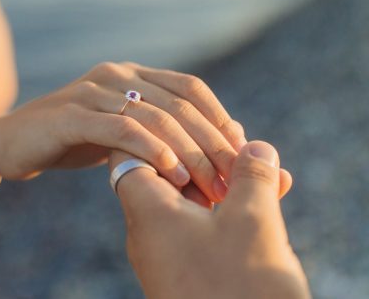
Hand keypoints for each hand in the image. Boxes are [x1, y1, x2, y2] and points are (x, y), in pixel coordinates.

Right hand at [0, 62, 245, 201]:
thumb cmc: (68, 142)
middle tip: (232, 180)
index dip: (220, 119)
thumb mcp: (118, 134)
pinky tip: (170, 174)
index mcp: (130, 73)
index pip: (190, 88)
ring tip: (207, 184)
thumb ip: (159, 135)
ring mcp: (91, 91)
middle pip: (179, 103)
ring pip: (156, 116)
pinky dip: (152, 151)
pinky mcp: (70, 114)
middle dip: (212, 143)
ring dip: (188, 152)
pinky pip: (122, 129)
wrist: (8, 143)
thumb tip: (223, 148)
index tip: (242, 157)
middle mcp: (115, 74)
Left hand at [112, 141, 308, 298]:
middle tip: (241, 144)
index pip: (131, 150)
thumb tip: (255, 146)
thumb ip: (250, 177)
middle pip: (164, 173)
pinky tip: (268, 201)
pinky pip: (202, 229)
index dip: (159, 128)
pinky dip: (228, 213)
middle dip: (204, 155)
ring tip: (266, 172)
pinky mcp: (187, 273)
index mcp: (146, 209)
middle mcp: (148, 230)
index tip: (189, 118)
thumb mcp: (251, 222)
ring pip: (190, 202)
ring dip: (224, 184)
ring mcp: (167, 253)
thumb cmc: (238, 287)